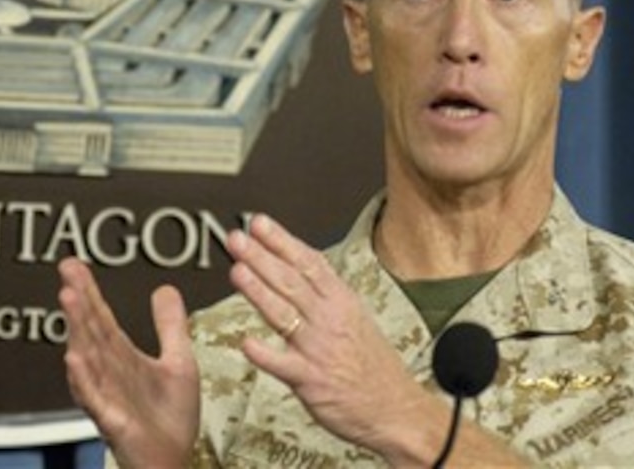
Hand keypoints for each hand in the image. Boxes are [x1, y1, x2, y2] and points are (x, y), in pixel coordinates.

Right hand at [57, 258, 199, 468]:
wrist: (174, 462)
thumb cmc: (170, 419)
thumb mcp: (178, 362)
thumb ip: (170, 326)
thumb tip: (163, 288)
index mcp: (123, 359)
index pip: (102, 319)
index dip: (89, 291)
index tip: (72, 263)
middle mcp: (109, 375)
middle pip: (91, 332)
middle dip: (79, 302)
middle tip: (67, 271)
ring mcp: (108, 398)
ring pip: (89, 359)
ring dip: (77, 329)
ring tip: (69, 299)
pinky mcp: (114, 422)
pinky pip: (95, 399)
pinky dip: (84, 379)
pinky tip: (74, 358)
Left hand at [226, 215, 437, 460]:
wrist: (396, 409)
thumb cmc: (374, 367)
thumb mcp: (356, 318)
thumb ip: (325, 295)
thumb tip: (298, 270)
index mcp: (341, 302)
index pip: (308, 263)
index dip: (282, 241)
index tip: (259, 224)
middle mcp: (329, 320)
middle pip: (291, 281)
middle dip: (261, 257)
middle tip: (237, 239)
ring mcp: (318, 349)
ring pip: (284, 313)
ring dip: (258, 291)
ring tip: (237, 271)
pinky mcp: (311, 380)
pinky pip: (283, 365)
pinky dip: (264, 354)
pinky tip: (247, 343)